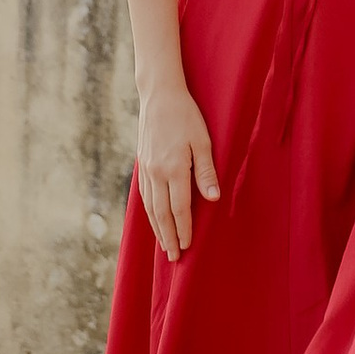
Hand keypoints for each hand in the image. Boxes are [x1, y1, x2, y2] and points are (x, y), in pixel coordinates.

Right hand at [136, 77, 219, 256]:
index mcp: (173, 168)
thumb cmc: (186, 116)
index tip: (187, 246)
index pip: (179, 207)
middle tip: (173, 257)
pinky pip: (144, 196)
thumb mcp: (202, 140)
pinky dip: (149, 212)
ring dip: (157, 228)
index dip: (184, 229)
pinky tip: (153, 220)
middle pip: (161, 213)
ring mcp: (146, 170)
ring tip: (163, 246)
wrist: (159, 96)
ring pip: (150, 207)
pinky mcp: (141, 165)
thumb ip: (206, 171)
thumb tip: (213, 198)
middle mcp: (156, 173)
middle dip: (168, 236)